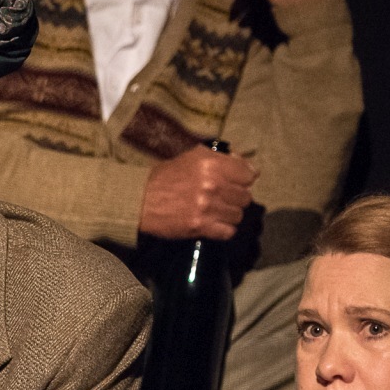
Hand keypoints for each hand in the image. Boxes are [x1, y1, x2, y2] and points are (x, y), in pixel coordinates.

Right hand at [139, 145, 256, 240]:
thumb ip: (221, 158)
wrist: (140, 200)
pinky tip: (213, 224)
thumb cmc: (166, 177)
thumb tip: (245, 164)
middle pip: (245, 197)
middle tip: (221, 198)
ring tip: (215, 212)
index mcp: (212, 164)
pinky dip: (223, 230)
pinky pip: (228, 232)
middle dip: (235, 198)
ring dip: (228, 215)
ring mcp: (207, 207)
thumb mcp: (192, 157)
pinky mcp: (200, 226)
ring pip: (238, 215)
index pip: (249, 175)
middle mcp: (213, 185)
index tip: (236, 183)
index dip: (243, 179)